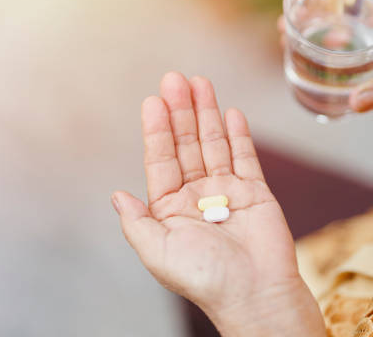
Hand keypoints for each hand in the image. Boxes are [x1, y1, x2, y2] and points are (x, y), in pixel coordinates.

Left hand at [112, 73, 324, 336]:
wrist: (255, 293)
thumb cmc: (205, 278)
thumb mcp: (157, 252)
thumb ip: (136, 221)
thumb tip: (117, 195)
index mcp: (170, 208)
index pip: (161, 159)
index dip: (156, 130)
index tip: (152, 101)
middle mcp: (197, 195)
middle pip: (186, 144)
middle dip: (181, 111)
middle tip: (175, 79)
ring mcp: (227, 191)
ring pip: (214, 143)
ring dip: (207, 113)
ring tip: (200, 83)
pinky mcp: (255, 192)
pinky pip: (245, 157)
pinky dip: (238, 134)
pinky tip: (230, 112)